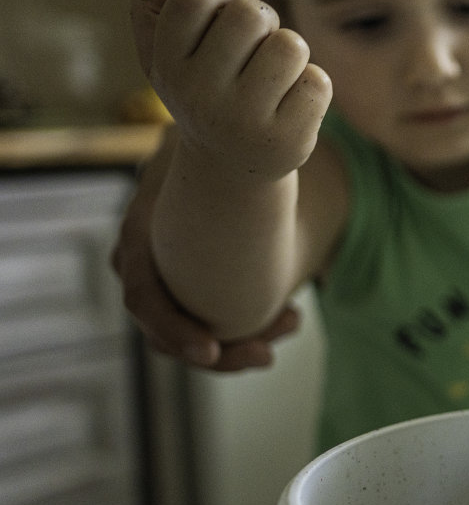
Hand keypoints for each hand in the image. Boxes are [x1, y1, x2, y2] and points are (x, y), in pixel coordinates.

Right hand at [111, 145, 301, 368]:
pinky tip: (289, 315)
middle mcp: (145, 261)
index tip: (212, 347)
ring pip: (193, 334)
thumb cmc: (225, 150)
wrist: (235, 152)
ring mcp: (170, 278)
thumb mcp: (221, 151)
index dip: (171, 328)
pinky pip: (213, 325)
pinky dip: (250, 329)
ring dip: (240, 344)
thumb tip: (223, 150)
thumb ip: (221, 158)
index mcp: (141, 231)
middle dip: (219, 352)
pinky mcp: (197, 287)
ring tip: (290, 323)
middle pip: (165, 332)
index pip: (141, 297)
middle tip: (266, 354)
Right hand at [132, 0, 328, 183]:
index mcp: (167, 65)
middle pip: (250, 15)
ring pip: (290, 44)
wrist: (231, 166)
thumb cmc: (204, 89)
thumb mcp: (166, 52)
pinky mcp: (287, 140)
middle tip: (259, 42)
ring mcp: (244, 121)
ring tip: (275, 74)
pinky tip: (290, 104)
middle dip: (265, 17)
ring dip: (290, 49)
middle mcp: (199, 96)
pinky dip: (311, 84)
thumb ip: (158, 5)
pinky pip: (317, 81)